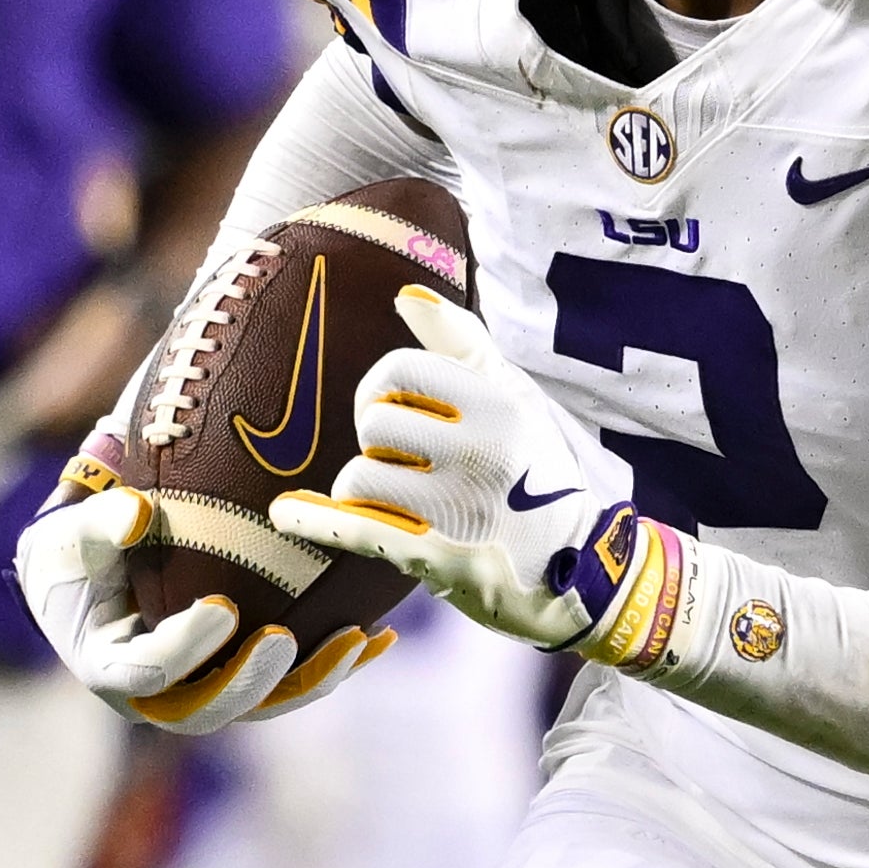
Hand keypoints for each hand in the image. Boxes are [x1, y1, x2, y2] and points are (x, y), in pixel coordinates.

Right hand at [12, 441, 382, 732]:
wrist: (94, 568)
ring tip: (355, 641)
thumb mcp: (70, 532)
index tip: (221, 608)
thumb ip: (99, 524)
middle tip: (282, 640)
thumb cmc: (77, 549)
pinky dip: (334, 662)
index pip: (148, 673)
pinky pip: (292, 680)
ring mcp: (204, 691)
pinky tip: (379, 635)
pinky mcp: (241, 677)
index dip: (186, 649)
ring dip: (311, 679)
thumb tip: (135, 514)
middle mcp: (158, 697)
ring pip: (262, 703)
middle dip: (250, 682)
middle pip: (206, 710)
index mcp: (109, 669)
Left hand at [269, 292, 625, 654]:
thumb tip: (407, 296)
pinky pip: (354, 529)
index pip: (398, 370)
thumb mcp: (518, 399)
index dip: (382, 388)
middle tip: (401, 461)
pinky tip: (285, 514)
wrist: (582, 571)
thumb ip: (463, 344)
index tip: (394, 409)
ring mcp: (457, 508)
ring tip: (392, 498)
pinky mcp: (437, 558)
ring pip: (359, 478)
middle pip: (373, 422)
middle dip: (375, 442)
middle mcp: (480, 452)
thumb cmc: (540, 475)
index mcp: (499, 405)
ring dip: (363, 489)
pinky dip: (312, 519)